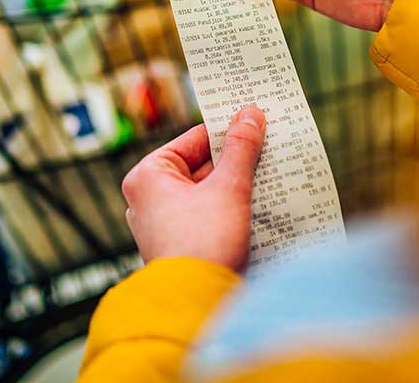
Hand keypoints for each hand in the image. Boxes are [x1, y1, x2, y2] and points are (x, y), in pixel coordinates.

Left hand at [122, 106, 265, 272]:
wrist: (197, 305)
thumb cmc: (203, 244)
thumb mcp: (228, 188)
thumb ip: (241, 149)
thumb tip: (250, 114)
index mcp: (148, 175)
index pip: (194, 139)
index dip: (228, 130)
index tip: (255, 121)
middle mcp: (147, 197)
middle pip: (200, 165)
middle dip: (236, 161)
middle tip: (269, 147)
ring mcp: (161, 223)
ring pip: (206, 191)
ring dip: (236, 185)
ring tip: (270, 175)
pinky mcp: (178, 244)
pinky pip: (206, 215)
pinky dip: (229, 209)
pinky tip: (259, 205)